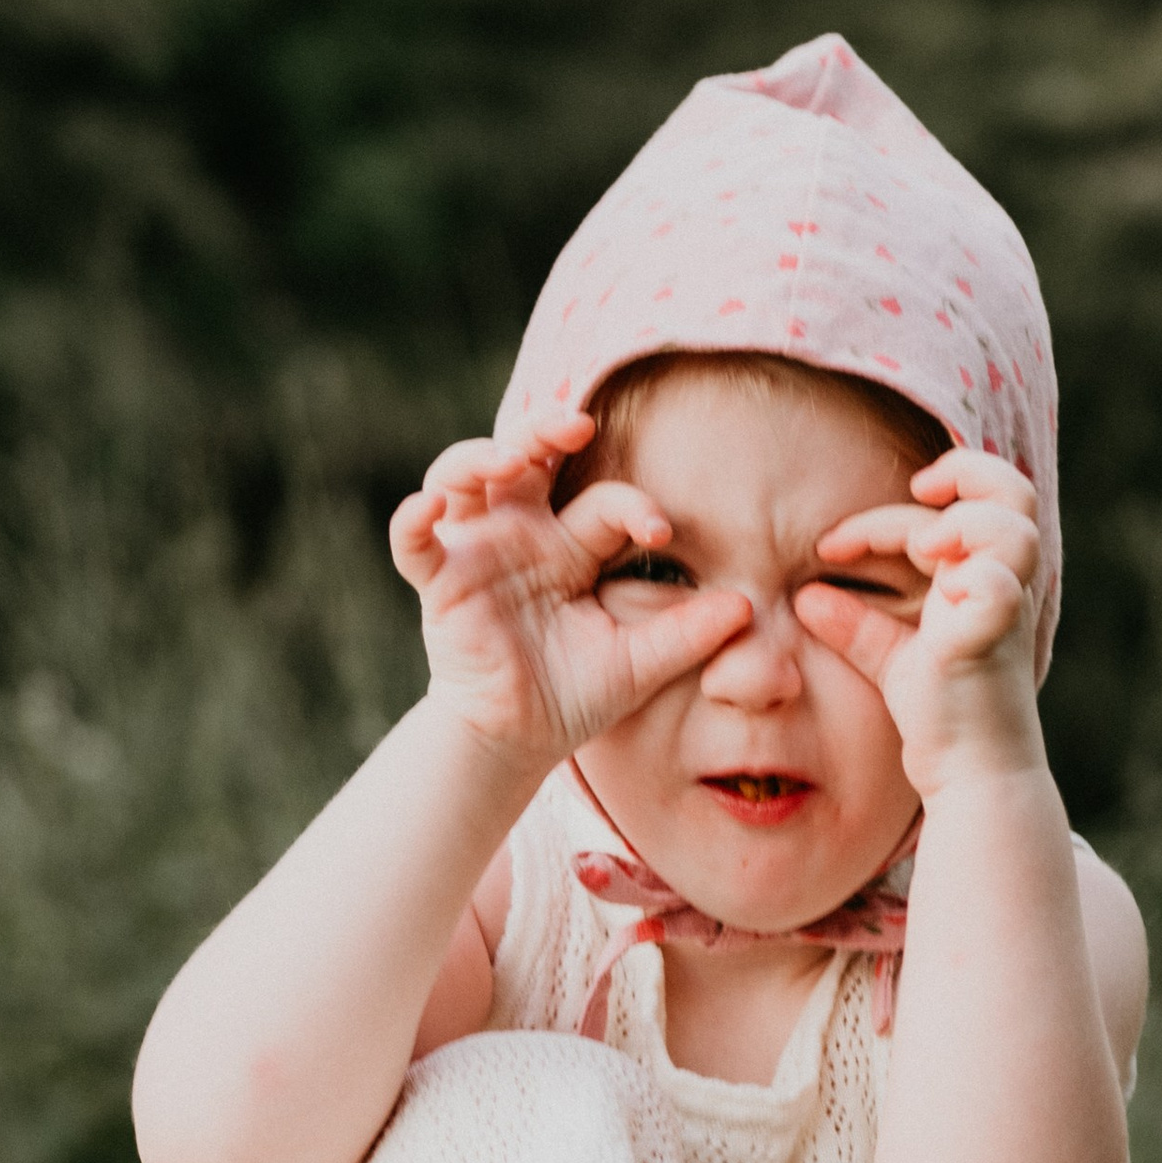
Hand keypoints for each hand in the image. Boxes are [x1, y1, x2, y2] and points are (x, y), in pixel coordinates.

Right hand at [390, 418, 750, 769]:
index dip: (634, 506)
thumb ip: (688, 634)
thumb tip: (749, 608)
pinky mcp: (440, 583)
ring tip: (504, 459)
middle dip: (546, 428)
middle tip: (576, 421)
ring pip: (464, 478)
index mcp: (573, 545)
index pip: (605, 503)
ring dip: (478, 457)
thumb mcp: (639, 664)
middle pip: (527, 455)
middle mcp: (522, 534)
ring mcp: (476, 552)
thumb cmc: (575, 695)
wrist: (518, 741)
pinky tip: (426, 506)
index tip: (661, 531)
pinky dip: (412, 520)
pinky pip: (413, 543)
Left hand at [795, 449, 1044, 795]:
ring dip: (961, 521)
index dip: (887, 515)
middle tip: (916, 490)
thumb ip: (857, 625)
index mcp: (984, 578)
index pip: (951, 511)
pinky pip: (996, 583)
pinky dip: (966, 575)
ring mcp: (1005, 609)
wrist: (970, 774)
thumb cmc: (940, 716)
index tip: (830, 547)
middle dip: (964, 473)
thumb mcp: (891, 658)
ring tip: (922, 549)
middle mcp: (1005, 585)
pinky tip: (936, 591)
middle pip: (1015, 490)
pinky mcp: (992, 638)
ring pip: (1013, 523)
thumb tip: (807, 597)